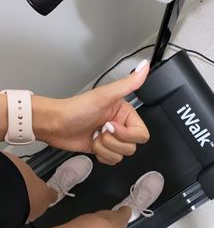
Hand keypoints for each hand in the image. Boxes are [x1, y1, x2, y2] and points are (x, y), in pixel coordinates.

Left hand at [33, 60, 149, 164]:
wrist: (55, 124)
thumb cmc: (75, 109)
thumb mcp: (104, 95)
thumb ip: (128, 83)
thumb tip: (144, 66)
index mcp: (125, 113)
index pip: (141, 134)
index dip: (126, 134)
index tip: (110, 125)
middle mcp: (120, 126)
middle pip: (132, 146)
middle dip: (112, 142)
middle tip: (100, 130)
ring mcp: (111, 139)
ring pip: (121, 155)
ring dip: (104, 148)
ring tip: (94, 135)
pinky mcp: (103, 149)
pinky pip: (112, 160)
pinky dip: (101, 155)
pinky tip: (92, 143)